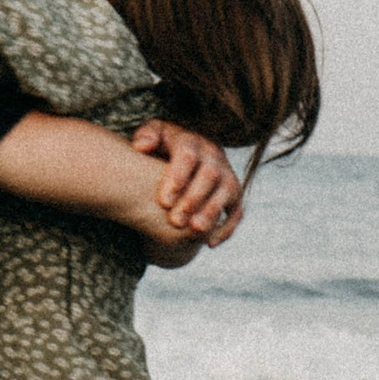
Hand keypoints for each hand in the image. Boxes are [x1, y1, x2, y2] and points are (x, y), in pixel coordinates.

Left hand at [131, 119, 242, 244]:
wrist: (187, 155)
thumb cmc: (165, 147)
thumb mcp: (155, 135)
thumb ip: (147, 136)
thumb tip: (141, 146)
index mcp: (193, 142)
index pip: (188, 156)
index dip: (178, 178)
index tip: (164, 201)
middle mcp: (214, 156)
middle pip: (210, 175)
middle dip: (193, 199)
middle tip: (175, 220)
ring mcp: (227, 175)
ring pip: (227, 192)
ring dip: (211, 212)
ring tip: (194, 230)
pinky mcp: (233, 195)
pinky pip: (237, 211)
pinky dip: (227, 228)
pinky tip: (209, 244)